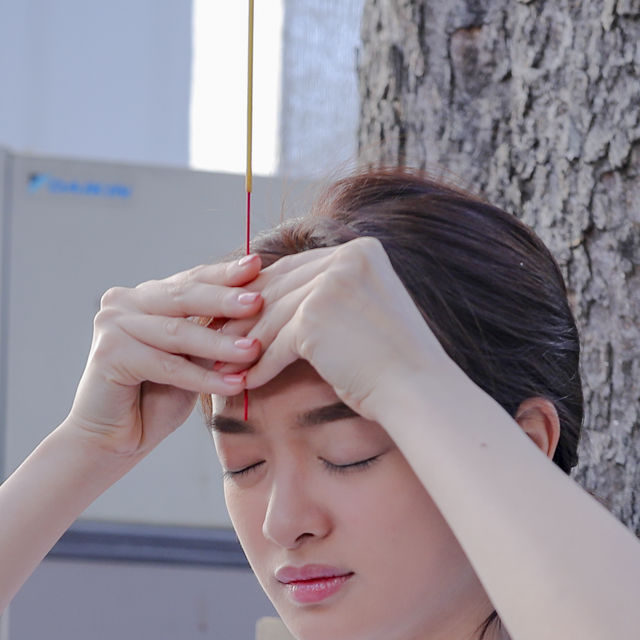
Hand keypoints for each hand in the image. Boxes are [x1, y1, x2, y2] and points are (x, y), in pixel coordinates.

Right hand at [58, 256, 266, 459]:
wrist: (111, 442)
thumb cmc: (152, 402)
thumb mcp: (191, 361)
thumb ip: (210, 335)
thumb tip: (255, 309)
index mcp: (144, 298)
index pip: (190, 281)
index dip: (224, 275)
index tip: (257, 265)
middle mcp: (123, 304)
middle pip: (182, 297)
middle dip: (224, 299)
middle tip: (259, 300)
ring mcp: (112, 325)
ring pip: (177, 332)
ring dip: (218, 343)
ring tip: (253, 351)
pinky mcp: (108, 353)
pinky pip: (166, 365)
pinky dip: (201, 377)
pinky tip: (232, 384)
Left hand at [240, 238, 460, 417]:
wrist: (418, 389)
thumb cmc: (394, 361)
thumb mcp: (366, 310)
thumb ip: (332, 294)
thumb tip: (284, 301)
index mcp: (362, 250)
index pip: (299, 268)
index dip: (267, 292)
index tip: (242, 313)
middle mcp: (347, 258)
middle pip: (281, 288)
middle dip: (248, 317)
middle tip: (221, 337)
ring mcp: (331, 285)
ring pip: (274, 317)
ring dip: (246, 344)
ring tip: (226, 364)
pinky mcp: (315, 318)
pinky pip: (276, 345)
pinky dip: (260, 366)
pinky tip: (247, 382)